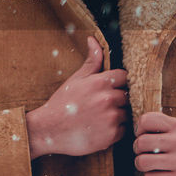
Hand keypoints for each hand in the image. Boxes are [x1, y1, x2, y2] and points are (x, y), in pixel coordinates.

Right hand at [25, 37, 128, 159]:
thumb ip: (91, 61)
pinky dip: (114, 131)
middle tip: (100, 106)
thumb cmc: (61, 103)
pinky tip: (99, 129)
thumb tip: (94, 40)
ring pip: (126, 113)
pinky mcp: (111, 136)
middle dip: (116, 99)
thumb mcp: (76, 79)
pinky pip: (123, 130)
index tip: (109, 89)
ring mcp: (111, 118)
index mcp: (100, 82)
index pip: (124, 76)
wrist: (48, 130)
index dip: (117, 82)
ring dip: (117, 115)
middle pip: (126, 95)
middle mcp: (108, 99)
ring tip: (99, 118)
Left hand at [133, 111, 175, 175]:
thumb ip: (155, 125)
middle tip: (145, 153)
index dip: (139, 130)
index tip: (145, 136)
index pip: (146, 120)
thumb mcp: (172, 132)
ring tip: (150, 164)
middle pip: (141, 142)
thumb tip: (136, 131)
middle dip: (137, 149)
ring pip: (143, 161)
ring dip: (141, 165)